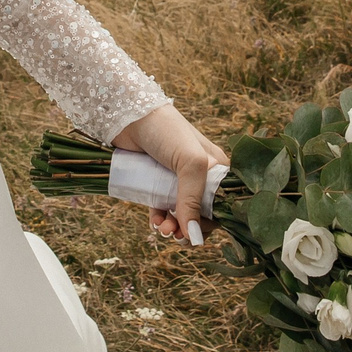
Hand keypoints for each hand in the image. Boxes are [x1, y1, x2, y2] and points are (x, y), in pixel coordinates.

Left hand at [113, 104, 226, 246]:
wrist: (128, 116)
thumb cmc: (166, 132)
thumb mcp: (189, 162)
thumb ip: (193, 198)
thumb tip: (194, 236)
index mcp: (217, 167)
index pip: (223, 204)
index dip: (212, 221)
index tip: (197, 231)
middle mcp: (200, 175)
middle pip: (203, 213)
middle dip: (191, 228)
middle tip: (176, 236)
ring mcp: (177, 179)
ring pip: (181, 214)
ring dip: (175, 228)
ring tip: (163, 230)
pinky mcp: (156, 182)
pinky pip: (163, 209)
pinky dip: (161, 220)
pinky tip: (155, 223)